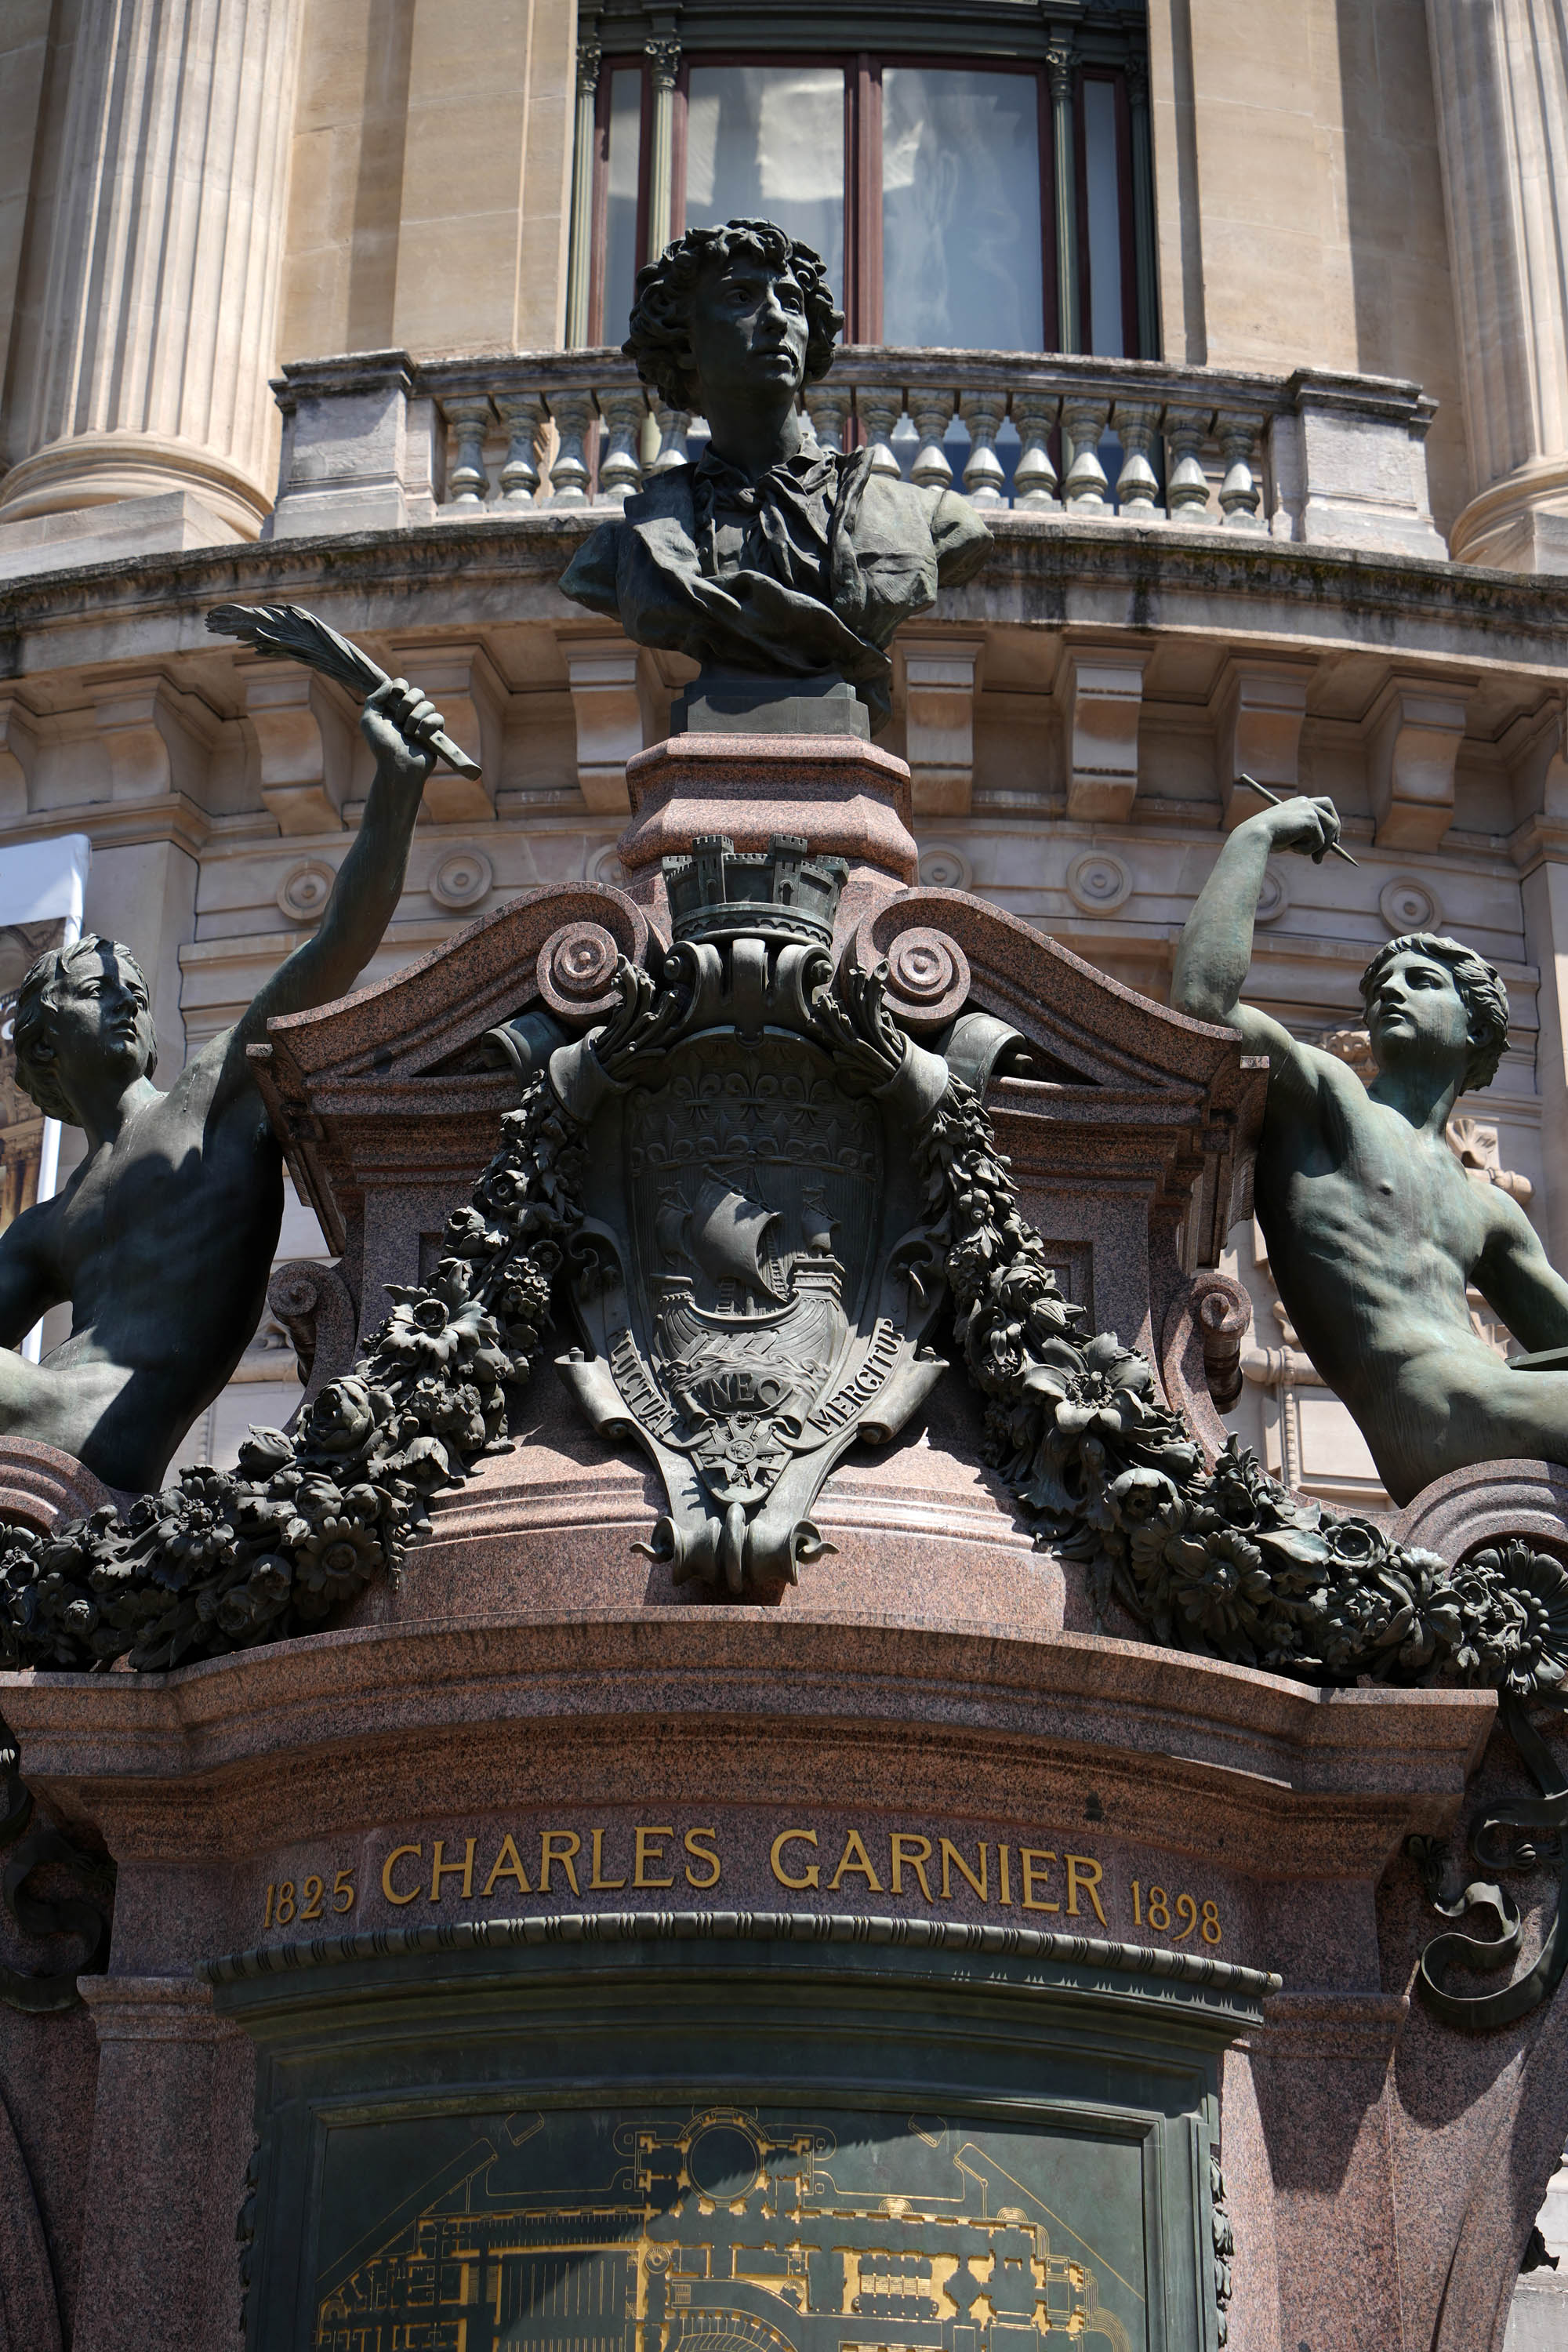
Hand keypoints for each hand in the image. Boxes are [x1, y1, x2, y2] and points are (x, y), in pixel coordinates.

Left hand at [360, 677, 443, 791]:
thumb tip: (390, 683)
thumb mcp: (369, 721)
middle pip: (418, 692)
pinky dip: (428, 725)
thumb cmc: (381, 747)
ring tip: (408, 733)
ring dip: (416, 717)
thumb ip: (374, 699)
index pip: (402, 685)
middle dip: (409, 702)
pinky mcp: (435, 733)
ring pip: (429, 705)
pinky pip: (438, 718)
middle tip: (399, 718)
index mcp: (394, 707)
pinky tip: (420, 736)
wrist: (398, 766)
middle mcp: (409, 713)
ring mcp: (423, 723)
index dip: (400, 686)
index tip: (395, 695)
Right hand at [1262, 793, 1341, 862]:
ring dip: (1320, 847)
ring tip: (1299, 853)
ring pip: (1329, 831)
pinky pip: (1320, 841)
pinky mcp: (1311, 820)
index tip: (1332, 837)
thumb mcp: (1287, 835)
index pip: (1324, 807)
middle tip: (1335, 846)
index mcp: (1299, 803)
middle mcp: (1305, 802)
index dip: (1331, 820)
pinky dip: (1308, 850)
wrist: (1254, 836)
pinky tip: (1291, 847)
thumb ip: (1303, 838)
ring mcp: (1309, 810)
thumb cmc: (1265, 839)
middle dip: (1335, 832)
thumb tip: (1320, 853)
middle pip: (1332, 815)